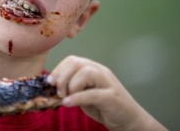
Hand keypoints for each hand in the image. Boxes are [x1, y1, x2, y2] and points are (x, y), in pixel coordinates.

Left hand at [48, 56, 166, 130]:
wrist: (129, 119)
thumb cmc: (103, 106)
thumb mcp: (83, 94)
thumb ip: (71, 87)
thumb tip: (52, 86)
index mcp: (93, 68)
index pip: (72, 60)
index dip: (58, 70)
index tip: (50, 82)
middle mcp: (100, 71)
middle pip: (76, 63)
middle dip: (62, 76)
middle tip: (58, 92)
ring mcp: (108, 83)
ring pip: (85, 73)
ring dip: (71, 85)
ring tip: (65, 97)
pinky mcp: (112, 97)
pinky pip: (92, 93)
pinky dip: (77, 98)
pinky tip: (68, 103)